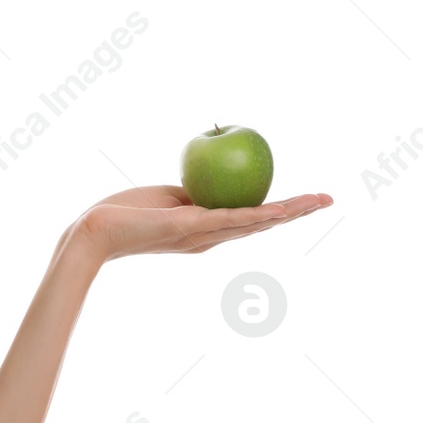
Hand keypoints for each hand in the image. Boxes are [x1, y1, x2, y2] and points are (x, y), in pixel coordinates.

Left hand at [75, 185, 333, 262]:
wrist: (95, 231)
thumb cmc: (123, 213)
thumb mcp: (165, 200)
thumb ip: (189, 196)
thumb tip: (205, 183)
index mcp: (204, 232)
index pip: (248, 221)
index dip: (277, 212)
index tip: (303, 201)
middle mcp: (209, 239)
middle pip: (261, 225)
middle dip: (296, 212)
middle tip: (327, 199)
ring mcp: (202, 236)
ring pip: (253, 224)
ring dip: (288, 213)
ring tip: (317, 202)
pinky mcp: (190, 228)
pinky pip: (230, 220)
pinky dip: (256, 214)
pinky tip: (278, 209)